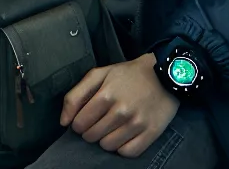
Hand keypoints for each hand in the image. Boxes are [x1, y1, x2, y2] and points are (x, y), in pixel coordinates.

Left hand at [60, 54, 180, 156]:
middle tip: (101, 120)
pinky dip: (122, 147)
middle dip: (91, 130)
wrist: (165, 75)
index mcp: (106, 95)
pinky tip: (124, 135)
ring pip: (107, 146)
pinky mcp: (151, 133)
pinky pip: (127, 152)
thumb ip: (76, 95)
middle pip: (92, 136)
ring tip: (113, 126)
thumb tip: (63, 121)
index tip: (86, 117)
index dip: (79, 123)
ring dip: (106, 139)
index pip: (79, 124)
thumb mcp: (99, 74)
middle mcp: (121, 111)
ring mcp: (137, 124)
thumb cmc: (128, 75)